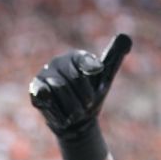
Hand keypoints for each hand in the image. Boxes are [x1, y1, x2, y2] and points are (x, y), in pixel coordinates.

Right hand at [29, 33, 131, 159]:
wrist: (74, 121)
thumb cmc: (90, 98)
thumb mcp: (105, 78)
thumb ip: (115, 56)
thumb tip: (125, 37)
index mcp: (76, 57)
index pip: (84, 62)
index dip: (90, 79)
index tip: (94, 91)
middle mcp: (58, 62)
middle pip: (73, 78)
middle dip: (83, 98)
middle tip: (87, 107)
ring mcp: (44, 75)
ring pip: (59, 89)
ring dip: (72, 107)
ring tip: (75, 115)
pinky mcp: (35, 89)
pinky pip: (45, 97)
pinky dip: (56, 110)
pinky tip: (63, 117)